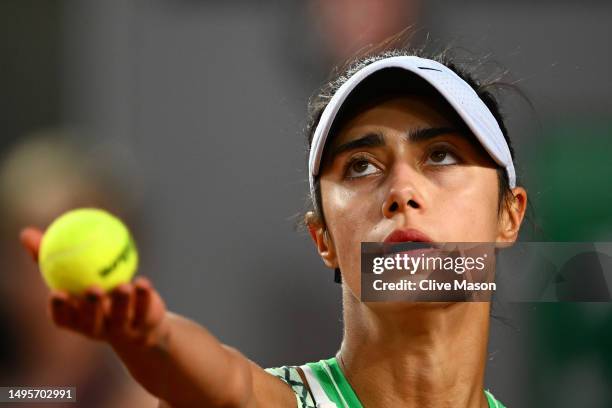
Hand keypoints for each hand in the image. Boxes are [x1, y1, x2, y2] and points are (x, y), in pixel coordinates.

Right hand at [19, 227, 167, 346]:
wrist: (140, 319)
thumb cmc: (100, 290)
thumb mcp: (78, 274)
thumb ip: (53, 258)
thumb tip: (27, 234)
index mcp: (78, 320)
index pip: (63, 319)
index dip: (59, 309)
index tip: (57, 292)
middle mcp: (98, 328)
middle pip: (91, 322)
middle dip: (91, 308)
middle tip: (93, 288)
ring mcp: (123, 330)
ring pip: (121, 318)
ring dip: (122, 302)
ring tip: (124, 285)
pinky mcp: (145, 326)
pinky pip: (145, 312)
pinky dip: (144, 297)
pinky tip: (143, 283)